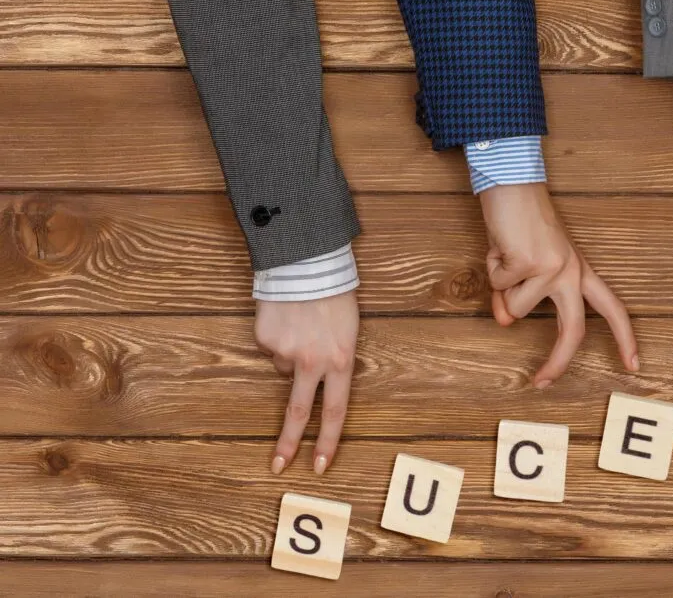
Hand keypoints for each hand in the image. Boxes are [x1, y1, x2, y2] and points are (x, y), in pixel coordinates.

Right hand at [254, 291, 359, 475]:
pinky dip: (277, 336)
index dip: (328, 441)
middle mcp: (313, 362)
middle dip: (289, 443)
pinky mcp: (265, 340)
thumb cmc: (335, 294)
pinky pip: (270, 347)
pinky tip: (286, 316)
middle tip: (278, 466)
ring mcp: (286, 352)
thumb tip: (309, 379)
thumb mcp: (349, 330)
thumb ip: (334, 359)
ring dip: (291, 354)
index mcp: (341, 361)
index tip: (319, 466)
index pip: (336, 411)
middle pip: (299, 412)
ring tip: (302, 325)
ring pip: (284, 368)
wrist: (308, 262)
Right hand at [480, 183, 638, 386]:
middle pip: (572, 330)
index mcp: (580, 270)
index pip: (611, 308)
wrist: (511, 183)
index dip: (624, 338)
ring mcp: (553, 267)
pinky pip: (499, 286)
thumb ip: (517, 297)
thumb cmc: (519, 223)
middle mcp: (572, 271)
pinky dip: (491, 268)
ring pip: (515, 309)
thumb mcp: (523, 267)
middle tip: (541, 384)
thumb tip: (504, 321)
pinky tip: (499, 245)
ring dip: (501, 287)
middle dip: (557, 362)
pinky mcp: (529, 262)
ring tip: (504, 256)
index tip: (633, 365)